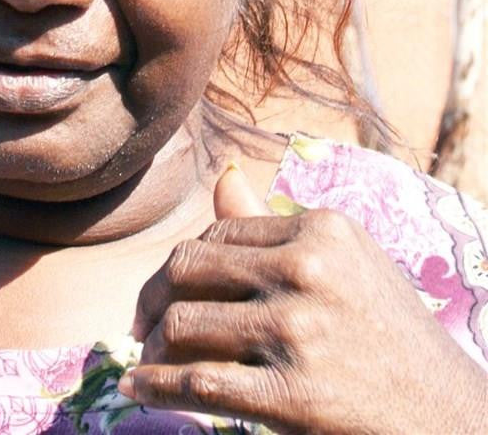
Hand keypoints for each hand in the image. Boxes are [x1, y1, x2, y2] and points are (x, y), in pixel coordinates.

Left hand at [119, 165, 487, 433]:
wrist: (448, 417)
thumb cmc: (387, 332)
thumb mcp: (346, 262)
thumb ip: (277, 225)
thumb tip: (222, 177)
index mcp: (320, 228)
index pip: (218, 233)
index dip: (181, 264)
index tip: (165, 290)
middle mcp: (307, 268)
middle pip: (189, 268)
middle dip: (153, 299)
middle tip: (141, 325)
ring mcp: (298, 330)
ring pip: (183, 324)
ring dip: (152, 348)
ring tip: (147, 362)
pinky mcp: (292, 394)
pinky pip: (197, 383)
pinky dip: (156, 387)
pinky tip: (139, 390)